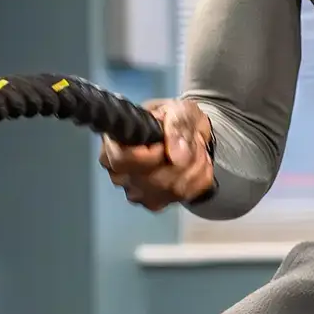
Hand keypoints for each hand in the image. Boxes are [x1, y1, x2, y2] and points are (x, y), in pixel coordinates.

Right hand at [99, 98, 213, 211]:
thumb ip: (176, 124)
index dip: (150, 155)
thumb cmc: (174, 118)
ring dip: (194, 166)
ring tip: (195, 148)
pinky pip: (184, 195)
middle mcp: (119, 172)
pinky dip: (198, 178)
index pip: (122, 160)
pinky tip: (195, 164)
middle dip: (183, 159)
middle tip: (191, 140)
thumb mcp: (179, 109)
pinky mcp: (154, 203)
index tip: (165, 143)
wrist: (188, 134)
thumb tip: (175, 154)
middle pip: (152, 180)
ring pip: (172, 189)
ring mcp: (135, 191)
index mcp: (115, 143)